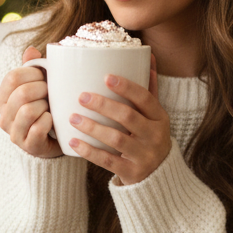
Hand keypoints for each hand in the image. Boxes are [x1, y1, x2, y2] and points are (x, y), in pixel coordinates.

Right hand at [0, 46, 62, 158]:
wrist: (55, 139)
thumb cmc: (46, 108)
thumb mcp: (39, 86)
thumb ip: (33, 68)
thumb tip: (31, 50)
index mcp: (2, 99)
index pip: (12, 77)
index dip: (33, 73)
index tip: (45, 77)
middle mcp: (3, 116)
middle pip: (21, 93)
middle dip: (42, 89)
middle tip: (51, 93)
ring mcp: (14, 133)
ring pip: (28, 111)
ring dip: (45, 106)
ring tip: (51, 107)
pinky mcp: (27, 146)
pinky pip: (38, 128)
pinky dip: (49, 121)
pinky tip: (52, 120)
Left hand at [68, 54, 170, 185]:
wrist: (158, 176)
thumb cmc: (150, 137)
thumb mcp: (154, 115)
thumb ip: (149, 89)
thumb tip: (148, 55)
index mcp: (160, 118)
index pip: (145, 99)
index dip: (126, 87)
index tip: (106, 76)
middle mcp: (155, 136)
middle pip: (128, 117)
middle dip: (103, 105)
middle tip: (82, 96)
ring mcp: (144, 156)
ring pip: (116, 139)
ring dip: (92, 127)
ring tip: (73, 118)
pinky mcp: (132, 172)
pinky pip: (108, 161)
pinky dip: (89, 151)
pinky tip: (73, 142)